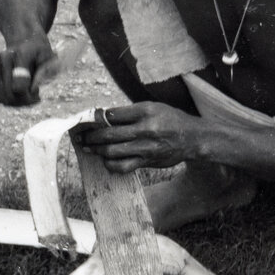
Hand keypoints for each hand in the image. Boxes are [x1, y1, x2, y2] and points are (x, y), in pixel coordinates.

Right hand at [0, 38, 57, 105]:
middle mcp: (3, 58)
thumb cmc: (40, 55)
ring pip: (2, 98)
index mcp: (21, 55)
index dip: (28, 96)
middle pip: (9, 95)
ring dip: (16, 102)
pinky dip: (8, 100)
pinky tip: (18, 92)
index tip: (37, 96)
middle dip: (23, 102)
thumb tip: (32, 89)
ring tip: (27, 94)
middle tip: (34, 99)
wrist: (25, 42)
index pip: (19, 86)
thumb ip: (45, 74)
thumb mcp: (50, 61)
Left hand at [73, 102, 199, 173]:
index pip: (112, 115)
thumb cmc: (170, 119)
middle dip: (91, 136)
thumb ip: (130, 113)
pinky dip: (111, 164)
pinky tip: (106, 161)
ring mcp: (146, 147)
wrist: (192, 138)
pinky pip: (123, 166)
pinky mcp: (148, 161)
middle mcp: (145, 128)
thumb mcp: (153, 108)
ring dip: (97, 150)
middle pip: (109, 134)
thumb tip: (104, 117)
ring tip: (89, 149)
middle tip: (81, 137)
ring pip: (113, 151)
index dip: (96, 119)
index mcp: (145, 111)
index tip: (87, 121)